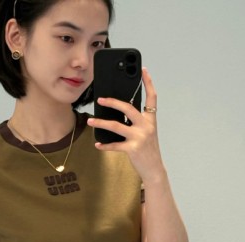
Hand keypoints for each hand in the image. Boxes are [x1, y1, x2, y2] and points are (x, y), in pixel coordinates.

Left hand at [87, 67, 163, 181]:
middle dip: (113, 102)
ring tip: (91, 121)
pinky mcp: (133, 149)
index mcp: (150, 119)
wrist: (154, 169)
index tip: (143, 70)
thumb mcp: (146, 133)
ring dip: (101, 123)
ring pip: (116, 126)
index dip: (148, 83)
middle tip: (100, 99)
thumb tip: (118, 111)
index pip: (152, 97)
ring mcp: (140, 137)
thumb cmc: (147, 149)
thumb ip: (136, 122)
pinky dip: (104, 145)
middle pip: (128, 108)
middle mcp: (146, 126)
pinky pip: (114, 145)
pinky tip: (97, 144)